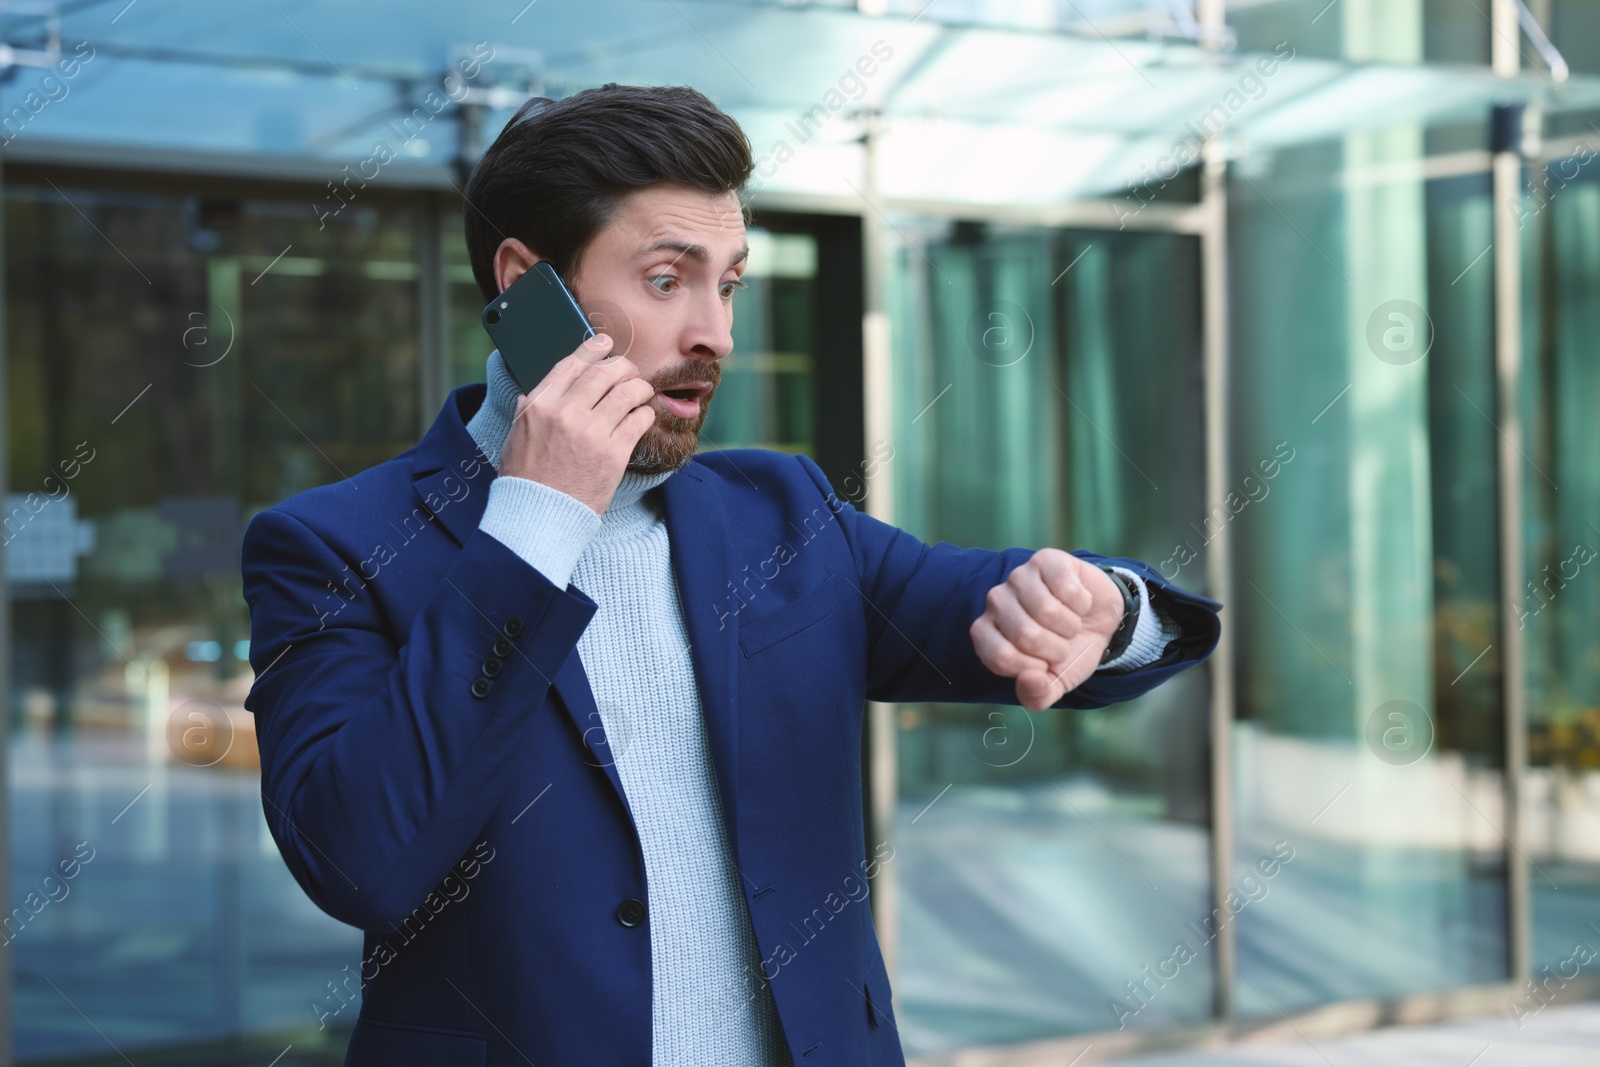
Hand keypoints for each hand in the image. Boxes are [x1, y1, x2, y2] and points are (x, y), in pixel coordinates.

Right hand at [496, 333, 657, 514]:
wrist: (540, 516)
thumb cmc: (527, 479)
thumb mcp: (516, 437)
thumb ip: (527, 411)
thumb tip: (532, 393)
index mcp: (539, 405)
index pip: (571, 364)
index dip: (592, 349)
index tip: (605, 342)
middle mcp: (565, 413)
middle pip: (604, 371)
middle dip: (623, 366)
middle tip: (630, 371)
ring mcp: (591, 432)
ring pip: (627, 391)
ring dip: (639, 387)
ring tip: (642, 392)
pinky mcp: (613, 453)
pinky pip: (639, 419)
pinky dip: (645, 413)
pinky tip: (643, 416)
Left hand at [969, 548, 1125, 711]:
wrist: (1099, 622)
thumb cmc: (1069, 652)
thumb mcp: (1055, 683)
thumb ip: (1037, 695)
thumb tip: (1029, 682)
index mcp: (987, 635)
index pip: (1001, 657)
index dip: (1034, 668)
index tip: (1044, 664)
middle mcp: (995, 602)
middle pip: (1025, 634)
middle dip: (1057, 647)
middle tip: (1062, 642)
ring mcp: (1018, 577)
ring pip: (1047, 609)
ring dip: (1070, 625)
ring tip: (1070, 622)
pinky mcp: (1045, 560)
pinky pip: (1067, 588)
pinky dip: (1082, 602)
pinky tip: (1078, 601)